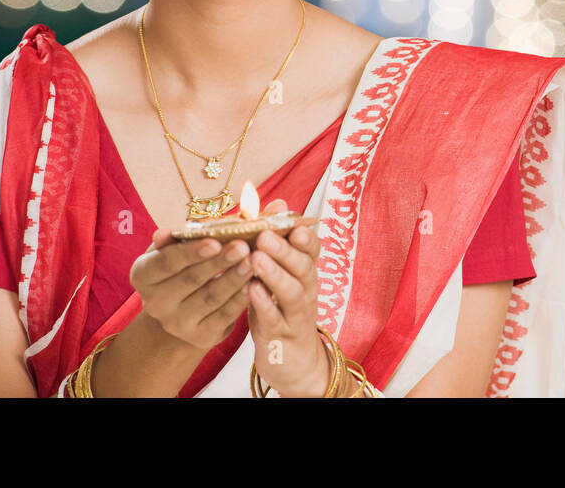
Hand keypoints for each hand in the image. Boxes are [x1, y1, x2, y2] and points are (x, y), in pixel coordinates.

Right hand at [130, 228, 253, 349]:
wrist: (186, 307)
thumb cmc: (182, 266)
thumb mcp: (173, 249)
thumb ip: (173, 239)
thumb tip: (163, 233)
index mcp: (142, 275)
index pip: (165, 262)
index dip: (190, 252)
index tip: (215, 242)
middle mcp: (154, 303)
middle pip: (190, 279)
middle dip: (219, 262)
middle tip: (243, 247)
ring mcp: (176, 323)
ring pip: (210, 298)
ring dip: (234, 279)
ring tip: (252, 261)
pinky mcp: (200, 336)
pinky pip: (224, 316)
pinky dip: (240, 299)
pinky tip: (253, 284)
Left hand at [246, 198, 329, 396]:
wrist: (295, 362)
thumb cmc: (282, 309)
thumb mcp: (281, 275)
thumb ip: (278, 241)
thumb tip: (277, 203)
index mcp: (305, 272)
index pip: (313, 249)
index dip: (305, 236)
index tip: (293, 222)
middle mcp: (306, 290)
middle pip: (303, 267)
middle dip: (285, 249)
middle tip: (265, 235)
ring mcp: (296, 314)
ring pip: (292, 292)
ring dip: (275, 274)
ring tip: (257, 259)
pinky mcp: (282, 336)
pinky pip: (275, 319)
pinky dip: (264, 304)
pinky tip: (251, 291)